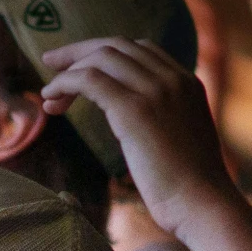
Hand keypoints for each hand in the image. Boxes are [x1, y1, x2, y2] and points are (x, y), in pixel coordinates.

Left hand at [37, 37, 233, 236]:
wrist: (202, 204)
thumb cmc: (191, 188)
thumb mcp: (181, 140)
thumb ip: (163, 119)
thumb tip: (134, 125)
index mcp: (187, 82)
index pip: (139, 49)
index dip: (104, 54)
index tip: (81, 66)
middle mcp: (172, 78)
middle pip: (116, 46)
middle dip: (79, 52)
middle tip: (50, 63)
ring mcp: (155, 90)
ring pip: (100, 58)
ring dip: (67, 71)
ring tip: (48, 95)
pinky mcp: (133, 109)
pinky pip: (89, 79)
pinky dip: (64, 84)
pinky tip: (50, 101)